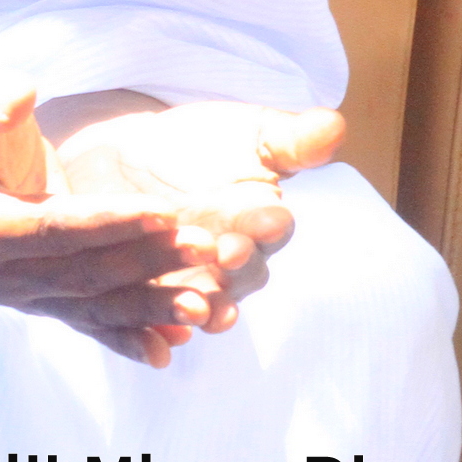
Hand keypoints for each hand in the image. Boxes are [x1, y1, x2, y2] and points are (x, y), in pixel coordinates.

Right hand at [0, 68, 247, 367]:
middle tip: (208, 246)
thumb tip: (20, 100)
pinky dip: (129, 335)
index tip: (167, 213)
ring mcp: (17, 293)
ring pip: (92, 305)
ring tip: (207, 307)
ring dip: (149, 307)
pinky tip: (174, 345)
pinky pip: (89, 320)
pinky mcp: (40, 298)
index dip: (111, 223)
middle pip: (81, 273)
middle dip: (147, 262)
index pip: (53, 230)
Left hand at [52, 102, 344, 333]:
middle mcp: (232, 263)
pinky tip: (159, 336)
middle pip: (242, 274)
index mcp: (262, 223)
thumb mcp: (248, 133)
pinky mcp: (150, 303)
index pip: (272, 229)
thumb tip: (334, 126)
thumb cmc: (202, 145)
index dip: (268, 226)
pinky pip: (155, 323)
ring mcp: (192, 286)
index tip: (267, 218)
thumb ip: (291, 138)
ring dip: (203, 307)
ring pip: (203, 304)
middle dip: (238, 266)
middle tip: (227, 253)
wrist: (126, 164)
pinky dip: (158, 334)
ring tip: (197, 307)